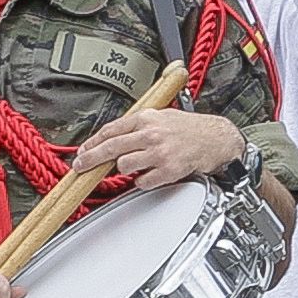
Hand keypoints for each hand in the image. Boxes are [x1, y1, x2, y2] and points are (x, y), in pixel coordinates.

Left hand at [62, 106, 252, 193]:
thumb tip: (113, 136)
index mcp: (147, 118)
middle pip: (111, 148)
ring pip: (124, 165)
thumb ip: (137, 125)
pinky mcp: (168, 171)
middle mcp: (151, 135)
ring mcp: (159, 153)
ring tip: (133, 165)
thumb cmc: (190, 128)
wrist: (216, 139)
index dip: (92, 142)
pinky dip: (142, 180)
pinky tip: (149, 173)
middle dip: (91, 159)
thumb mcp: (161, 116)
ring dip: (124, 168)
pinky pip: (142, 181)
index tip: (82, 151)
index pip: (111, 130)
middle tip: (81, 166)